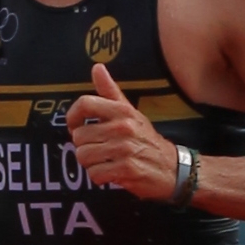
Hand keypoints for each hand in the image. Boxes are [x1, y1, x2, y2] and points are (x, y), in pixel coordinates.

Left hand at [64, 64, 183, 193]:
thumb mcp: (130, 112)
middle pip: (79, 136)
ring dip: (90, 163)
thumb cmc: (146, 139)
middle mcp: (123, 127)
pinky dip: (99, 177)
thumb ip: (110, 91)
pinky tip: (110, 173)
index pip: (85, 104)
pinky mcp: (126, 169)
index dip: (72, 117)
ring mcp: (125, 149)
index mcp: (122, 111)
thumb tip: (97, 67)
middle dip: (84, 147)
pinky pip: (95, 174)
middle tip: (98, 150)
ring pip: (84, 156)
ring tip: (104, 161)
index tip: (75, 126)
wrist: (172, 168)